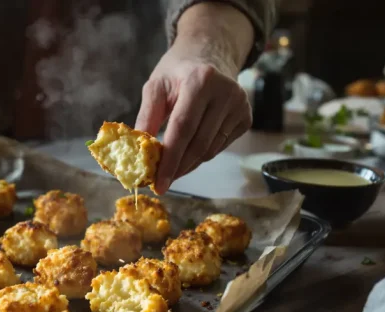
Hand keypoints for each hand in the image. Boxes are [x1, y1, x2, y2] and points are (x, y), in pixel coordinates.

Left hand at [135, 5, 252, 193]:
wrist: (210, 54)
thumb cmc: (178, 72)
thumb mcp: (156, 86)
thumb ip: (147, 117)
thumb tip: (137, 151)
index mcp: (201, 80)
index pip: (182, 128)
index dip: (170, 159)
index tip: (157, 183)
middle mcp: (226, 93)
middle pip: (198, 143)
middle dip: (177, 168)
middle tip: (161, 183)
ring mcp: (240, 106)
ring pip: (210, 150)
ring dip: (188, 164)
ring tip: (171, 168)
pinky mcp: (247, 118)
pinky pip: (219, 147)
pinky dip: (201, 155)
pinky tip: (189, 152)